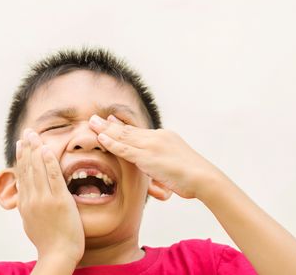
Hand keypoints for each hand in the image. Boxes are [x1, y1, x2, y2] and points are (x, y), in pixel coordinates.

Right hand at [16, 128, 84, 266]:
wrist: (57, 255)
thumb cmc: (48, 241)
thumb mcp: (31, 222)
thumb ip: (28, 207)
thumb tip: (25, 197)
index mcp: (25, 204)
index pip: (22, 175)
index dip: (21, 157)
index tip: (21, 143)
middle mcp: (31, 199)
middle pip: (28, 168)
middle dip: (27, 147)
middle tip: (27, 132)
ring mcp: (44, 199)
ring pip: (38, 169)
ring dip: (36, 149)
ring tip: (34, 135)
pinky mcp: (58, 201)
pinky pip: (53, 176)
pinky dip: (49, 162)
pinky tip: (47, 149)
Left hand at [88, 115, 226, 199]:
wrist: (204, 178)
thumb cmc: (194, 178)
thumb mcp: (176, 166)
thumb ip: (162, 167)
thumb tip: (156, 176)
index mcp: (164, 137)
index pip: (138, 130)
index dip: (122, 125)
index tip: (110, 119)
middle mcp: (157, 137)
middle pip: (128, 129)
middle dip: (109, 124)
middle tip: (94, 118)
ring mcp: (152, 146)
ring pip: (124, 136)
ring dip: (105, 130)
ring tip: (91, 123)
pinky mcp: (148, 157)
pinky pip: (125, 149)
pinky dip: (112, 143)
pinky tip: (101, 139)